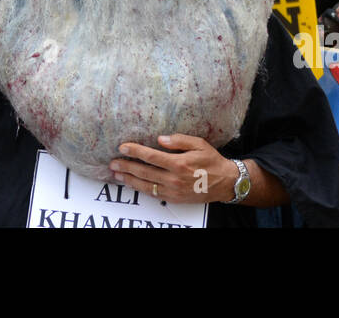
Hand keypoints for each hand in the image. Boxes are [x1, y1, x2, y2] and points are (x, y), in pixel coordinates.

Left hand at [109, 134, 239, 204]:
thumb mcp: (199, 144)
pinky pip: (153, 194)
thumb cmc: (212, 160)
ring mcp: (173, 191)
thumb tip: (160, 139)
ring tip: (117, 175)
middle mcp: (174, 179)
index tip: (122, 147)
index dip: (135, 151)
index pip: (151, 156)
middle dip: (126, 167)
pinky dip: (140, 189)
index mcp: (179, 163)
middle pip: (144, 172)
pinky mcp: (174, 199)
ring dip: (129, 180)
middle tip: (112, 163)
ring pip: (145, 185)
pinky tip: (132, 184)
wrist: (225, 183)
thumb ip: (179, 140)